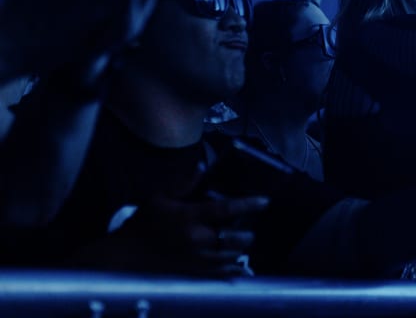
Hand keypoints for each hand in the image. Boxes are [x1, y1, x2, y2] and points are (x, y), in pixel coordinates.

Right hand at [116, 194, 268, 275]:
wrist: (124, 257)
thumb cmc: (143, 224)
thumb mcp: (160, 198)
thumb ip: (185, 184)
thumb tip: (203, 167)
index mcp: (189, 218)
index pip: (226, 210)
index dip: (248, 205)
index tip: (265, 201)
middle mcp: (197, 240)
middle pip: (235, 238)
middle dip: (246, 233)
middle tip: (249, 228)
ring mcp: (197, 260)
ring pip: (231, 256)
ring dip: (240, 249)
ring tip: (242, 242)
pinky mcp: (194, 274)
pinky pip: (221, 274)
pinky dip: (233, 269)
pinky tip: (238, 265)